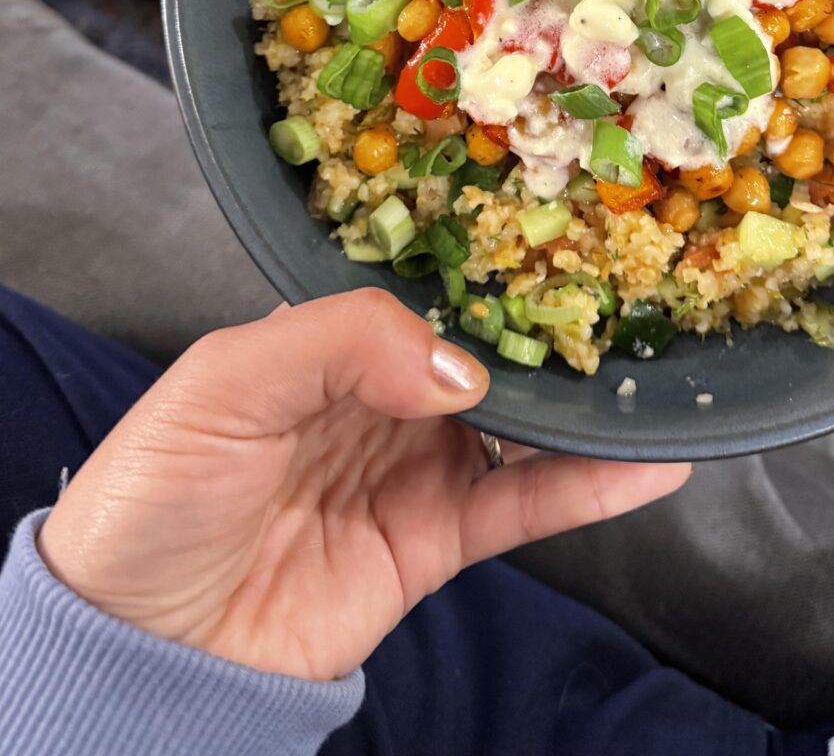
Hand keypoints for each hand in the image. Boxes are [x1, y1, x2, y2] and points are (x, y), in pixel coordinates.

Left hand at [38, 290, 688, 680]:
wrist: (138, 648)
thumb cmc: (153, 496)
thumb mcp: (224, 382)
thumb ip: (341, 343)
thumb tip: (462, 368)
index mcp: (325, 337)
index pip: (420, 285)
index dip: (481, 258)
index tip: (551, 231)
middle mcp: (378, 394)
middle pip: (483, 346)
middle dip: (547, 322)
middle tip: (621, 292)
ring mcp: (413, 465)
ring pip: (519, 422)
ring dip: (581, 400)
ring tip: (649, 370)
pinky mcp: (436, 540)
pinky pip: (527, 504)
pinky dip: (591, 486)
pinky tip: (647, 462)